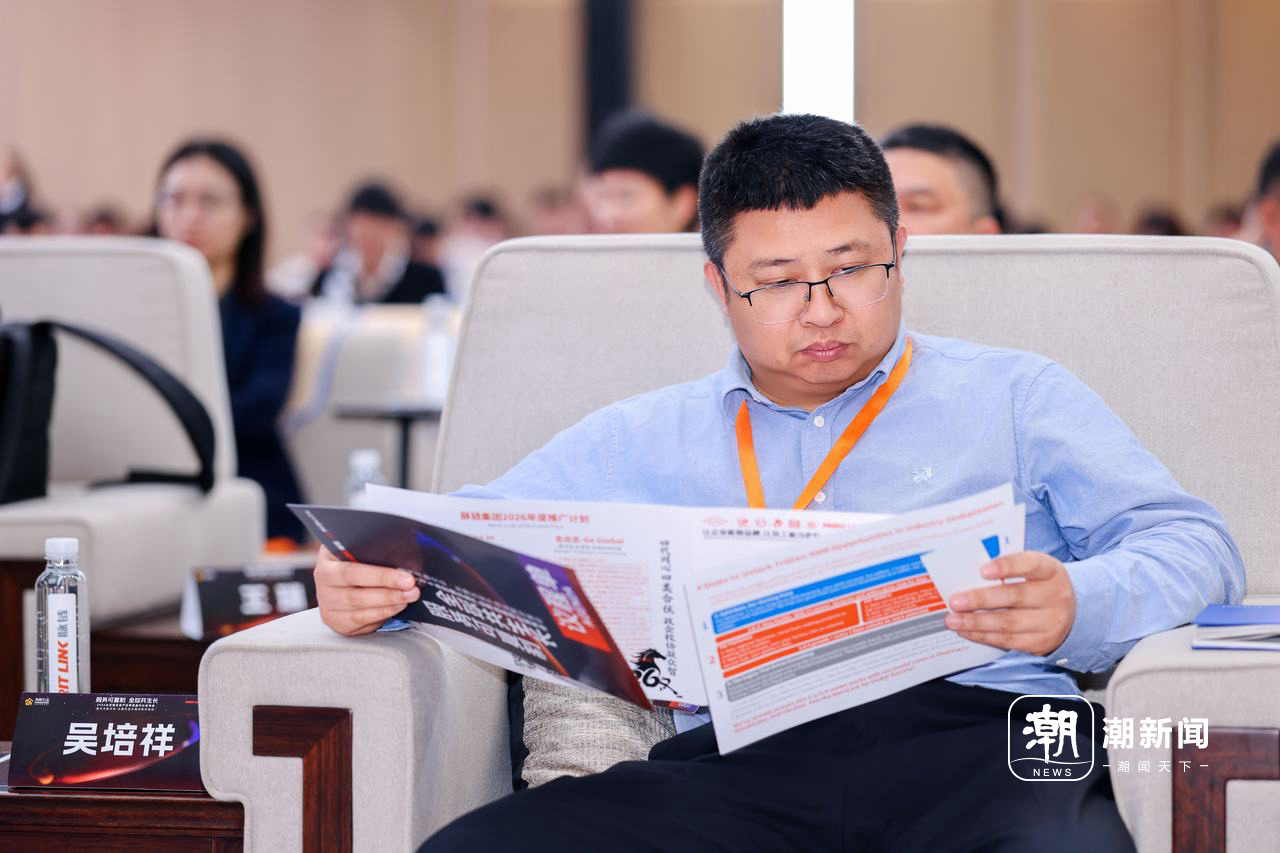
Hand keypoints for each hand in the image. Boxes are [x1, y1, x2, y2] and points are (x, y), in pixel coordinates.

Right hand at [314, 546, 419, 635]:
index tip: (406, 577)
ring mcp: (327, 604)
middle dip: (388, 591)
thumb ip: (378, 549)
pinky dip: (381, 614)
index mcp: (327, 559)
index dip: (381, 576)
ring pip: (359, 609)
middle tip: (412, 588)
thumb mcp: (362, 548)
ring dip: (388, 604)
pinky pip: (360, 620)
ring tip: (408, 597)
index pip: (351, 571)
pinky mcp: (336, 621)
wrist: (342, 577)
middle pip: (356, 593)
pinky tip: (397, 607)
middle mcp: (323, 583)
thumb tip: (410, 557)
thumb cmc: (357, 557)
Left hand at [943, 551, 1075, 655]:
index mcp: (1051, 571)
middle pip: (1015, 597)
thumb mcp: (1033, 571)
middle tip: (955, 601)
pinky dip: (983, 636)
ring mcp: (1051, 622)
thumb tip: (967, 573)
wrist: (1072, 615)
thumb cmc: (1039, 585)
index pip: (1031, 564)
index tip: (982, 570)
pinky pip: (1008, 641)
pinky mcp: (1041, 643)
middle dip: (980, 599)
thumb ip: (1008, 569)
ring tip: (953, 620)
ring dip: (976, 622)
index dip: (1007, 566)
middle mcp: (1055, 596)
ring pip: (1009, 623)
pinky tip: (966, 631)